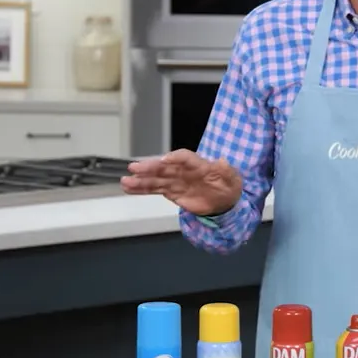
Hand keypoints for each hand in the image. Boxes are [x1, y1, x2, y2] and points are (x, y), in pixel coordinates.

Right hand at [120, 149, 242, 215]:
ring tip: (126, 181)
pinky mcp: (171, 192)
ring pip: (156, 179)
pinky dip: (142, 189)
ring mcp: (176, 181)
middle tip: (135, 168)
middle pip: (165, 167)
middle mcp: (183, 171)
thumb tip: (222, 161)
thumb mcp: (232, 178)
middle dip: (150, 168)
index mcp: (199, 164)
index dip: (175, 157)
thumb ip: (226, 171)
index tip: (165, 160)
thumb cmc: (228, 184)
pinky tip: (129, 188)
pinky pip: (154, 189)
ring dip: (141, 180)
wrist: (225, 199)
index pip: (185, 157)